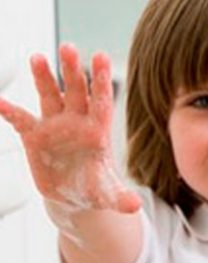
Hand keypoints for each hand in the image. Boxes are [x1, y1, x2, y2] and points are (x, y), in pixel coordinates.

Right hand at [0, 44, 139, 212]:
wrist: (73, 196)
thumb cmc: (95, 189)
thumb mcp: (107, 194)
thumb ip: (120, 197)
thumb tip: (133, 207)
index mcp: (98, 131)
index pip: (101, 101)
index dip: (101, 81)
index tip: (101, 57)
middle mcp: (77, 122)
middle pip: (75, 91)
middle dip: (72, 71)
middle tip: (69, 48)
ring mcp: (55, 126)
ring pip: (49, 96)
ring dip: (43, 78)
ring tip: (37, 58)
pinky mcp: (35, 136)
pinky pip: (20, 119)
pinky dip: (9, 111)